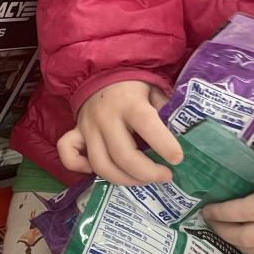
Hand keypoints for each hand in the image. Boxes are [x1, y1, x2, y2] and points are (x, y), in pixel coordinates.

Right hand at [57, 80, 182, 185]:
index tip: (178, 159)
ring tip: (143, 180)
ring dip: (124, 180)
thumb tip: (184, 137)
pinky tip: (99, 170)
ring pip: (100, 164)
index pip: (146, 125)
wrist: (102, 73)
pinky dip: (81, 169)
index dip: (164, 145)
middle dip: (147, 173)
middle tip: (165, 176)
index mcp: (129, 102)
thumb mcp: (155, 91)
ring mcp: (87, 127)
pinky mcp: (75, 133)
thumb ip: (166, 112)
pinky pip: (69, 156)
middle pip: (123, 155)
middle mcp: (105, 116)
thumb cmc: (135, 86)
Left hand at [202, 163, 253, 253]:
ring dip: (234, 242)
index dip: (222, 212)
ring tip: (224, 230)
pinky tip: (246, 239)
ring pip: (253, 251)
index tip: (208, 208)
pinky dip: (252, 249)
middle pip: (243, 236)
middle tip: (211, 221)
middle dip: (222, 230)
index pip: (244, 210)